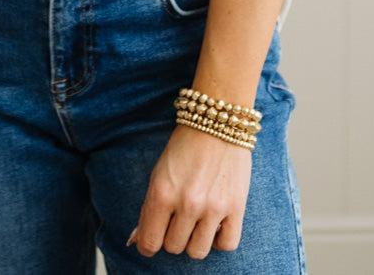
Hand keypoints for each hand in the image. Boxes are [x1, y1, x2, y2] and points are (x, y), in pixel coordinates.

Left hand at [127, 122, 251, 258]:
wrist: (217, 122)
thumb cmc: (184, 147)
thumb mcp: (158, 173)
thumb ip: (149, 209)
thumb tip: (137, 241)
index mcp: (162, 193)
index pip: (149, 243)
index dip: (149, 243)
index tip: (154, 236)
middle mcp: (187, 203)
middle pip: (173, 247)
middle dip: (173, 235)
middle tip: (178, 216)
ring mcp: (213, 207)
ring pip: (197, 252)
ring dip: (194, 239)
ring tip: (197, 220)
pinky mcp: (236, 207)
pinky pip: (226, 245)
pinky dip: (219, 240)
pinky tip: (215, 224)